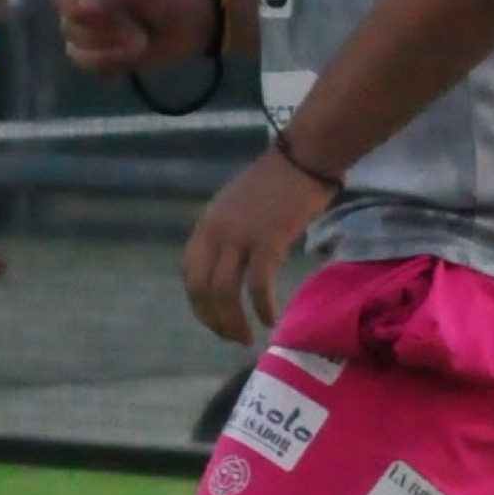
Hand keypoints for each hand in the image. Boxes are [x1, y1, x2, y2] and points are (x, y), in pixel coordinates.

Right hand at [58, 0, 214, 77]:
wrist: (193, 23)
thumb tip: (81, 7)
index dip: (72, 8)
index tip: (94, 14)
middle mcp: (84, 10)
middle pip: (68, 28)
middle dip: (102, 33)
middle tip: (133, 29)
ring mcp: (92, 36)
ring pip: (77, 52)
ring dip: (108, 52)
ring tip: (137, 44)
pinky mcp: (102, 58)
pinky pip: (91, 68)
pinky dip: (112, 65)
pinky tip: (132, 57)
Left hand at [182, 145, 336, 343]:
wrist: (304, 158)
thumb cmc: (277, 181)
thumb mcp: (236, 206)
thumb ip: (226, 233)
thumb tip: (229, 267)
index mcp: (207, 223)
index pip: (189, 272)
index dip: (198, 303)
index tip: (215, 320)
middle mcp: (216, 231)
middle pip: (200, 288)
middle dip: (212, 320)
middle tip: (230, 336)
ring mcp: (240, 236)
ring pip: (224, 291)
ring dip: (232, 321)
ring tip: (246, 337)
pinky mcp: (267, 241)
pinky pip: (258, 285)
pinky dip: (262, 308)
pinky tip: (270, 319)